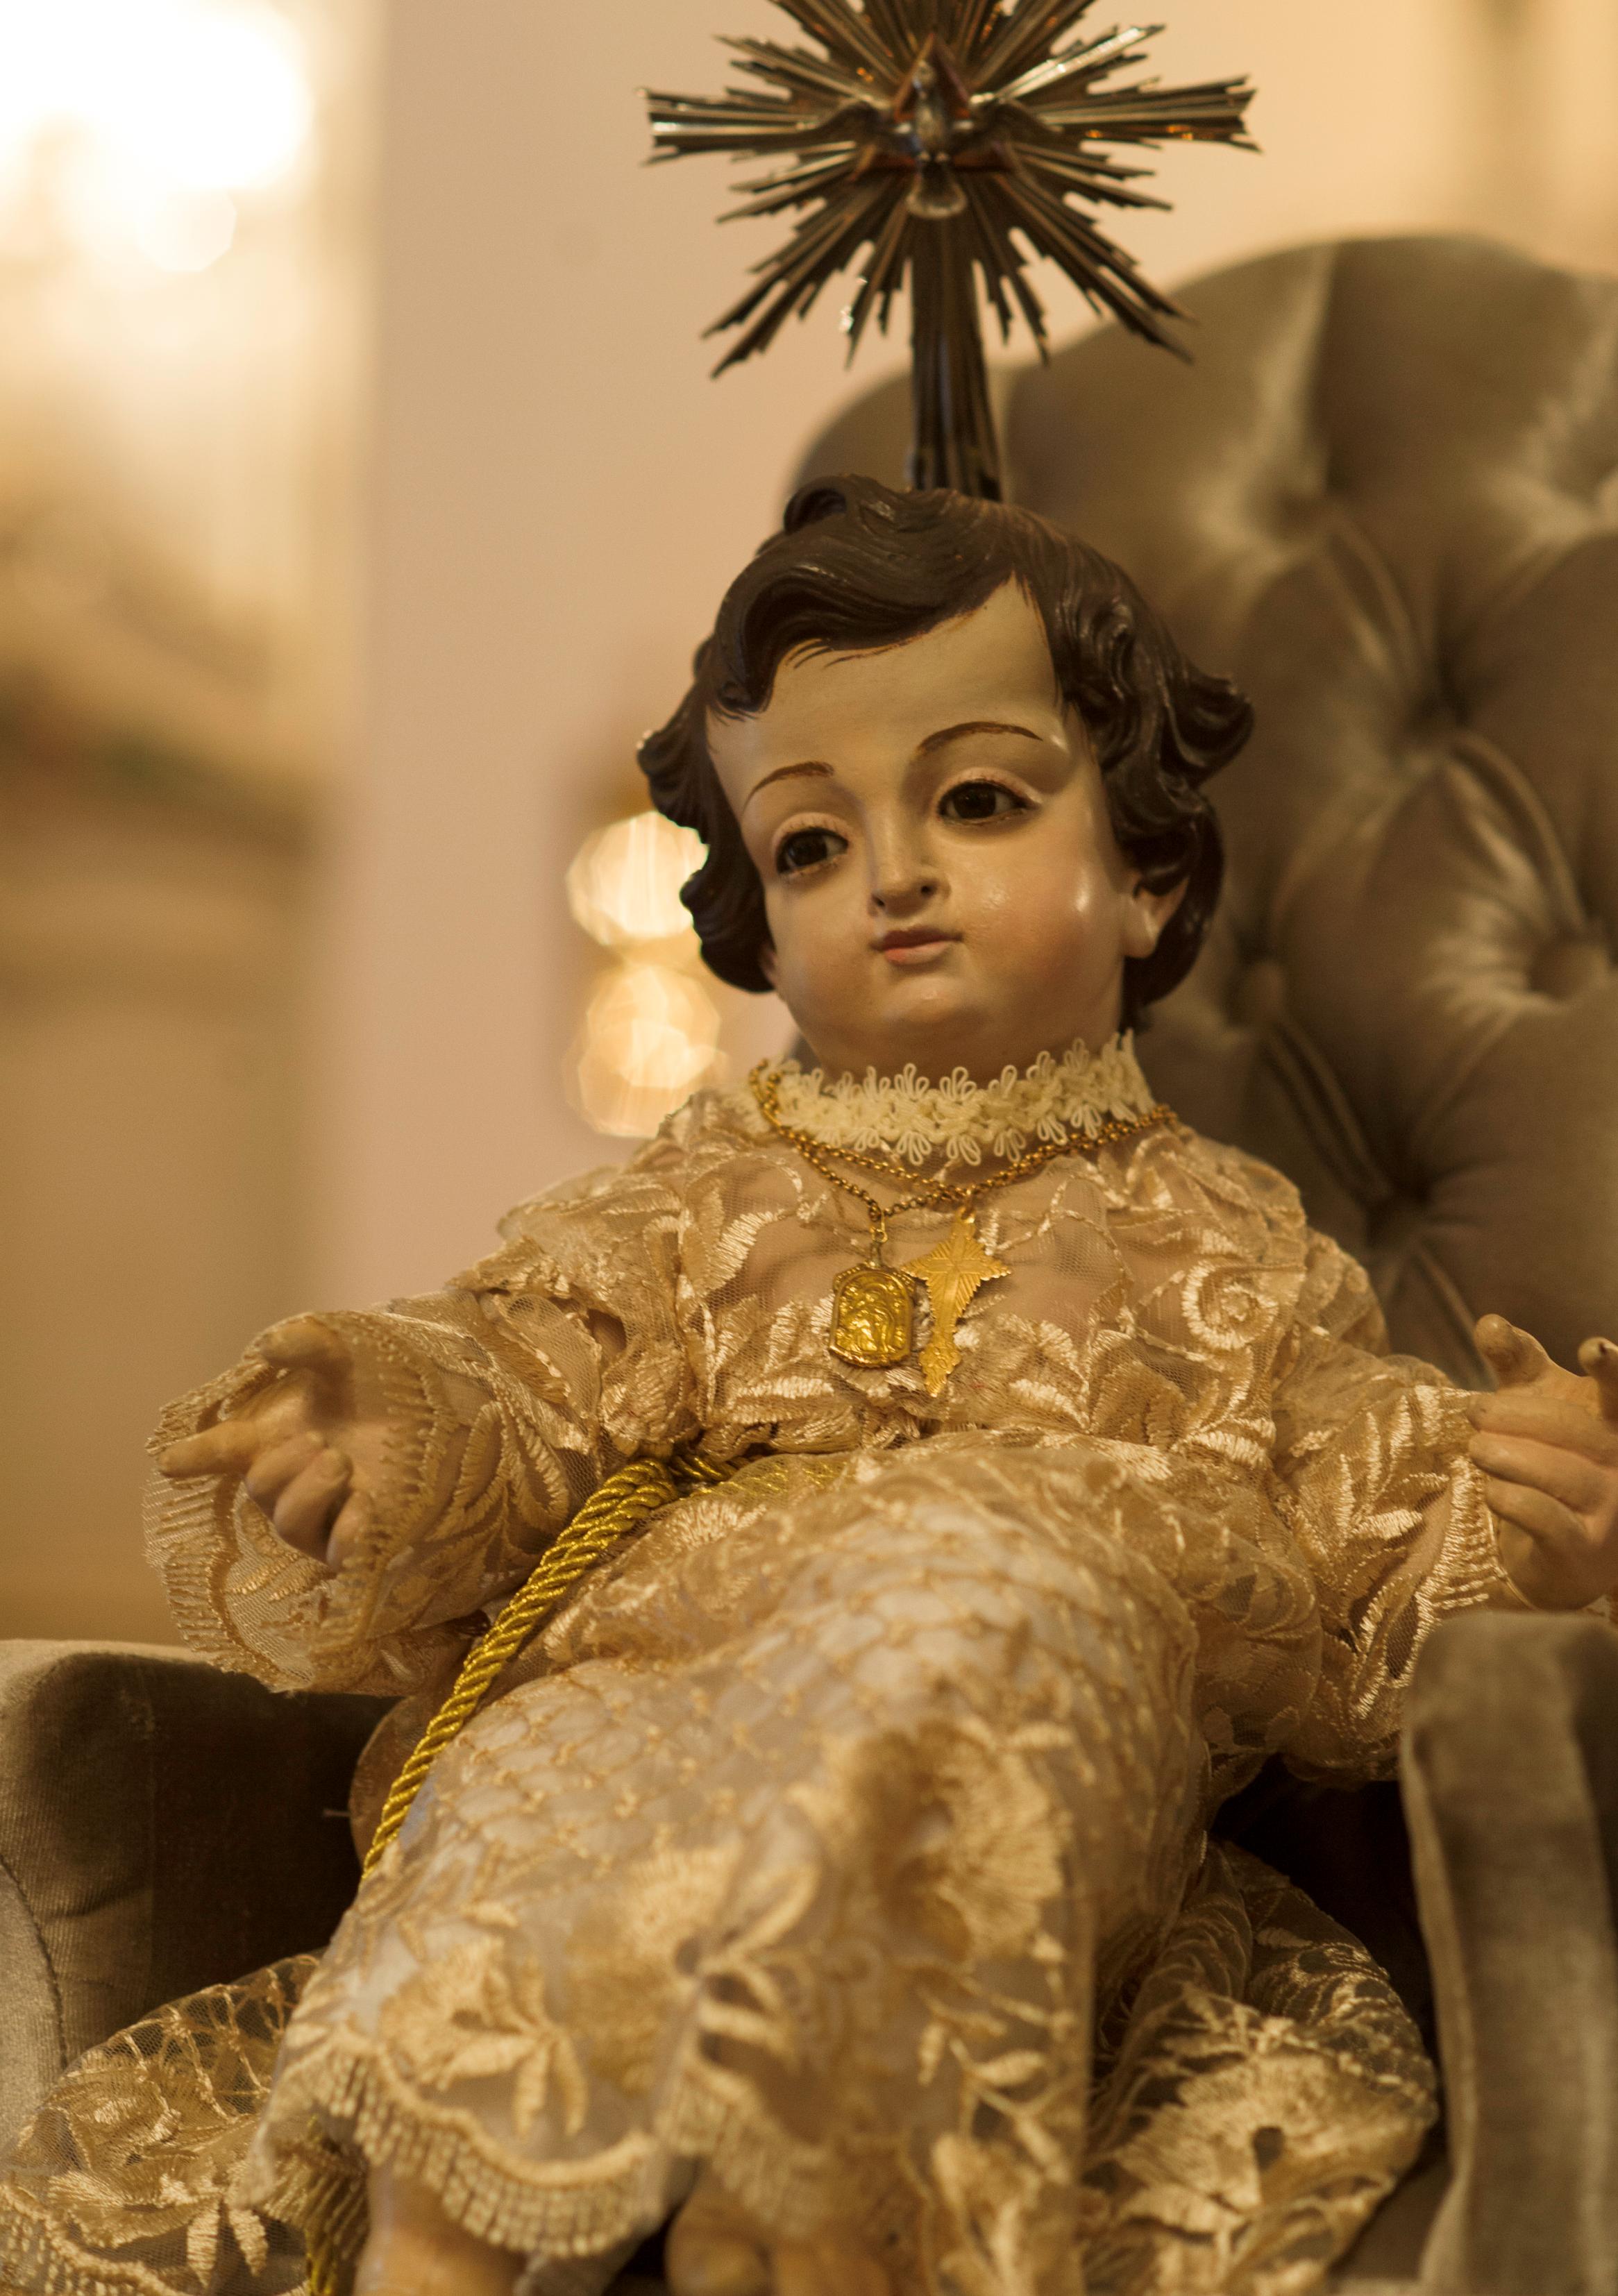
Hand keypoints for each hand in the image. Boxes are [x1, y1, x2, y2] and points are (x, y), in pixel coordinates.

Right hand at [155, 1316, 386, 1565]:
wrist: (454, 1418)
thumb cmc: (393, 1389)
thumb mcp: (353, 1357)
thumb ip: (312, 1344)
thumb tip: (268, 1346)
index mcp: (281, 1437)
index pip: (227, 1449)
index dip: (197, 1456)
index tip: (169, 1461)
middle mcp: (296, 1481)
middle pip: (257, 1488)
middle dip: (281, 1466)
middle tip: (322, 1443)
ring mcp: (327, 1516)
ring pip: (287, 1524)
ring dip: (308, 1491)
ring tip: (340, 1462)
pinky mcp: (362, 1543)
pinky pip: (338, 1555)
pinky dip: (347, 1532)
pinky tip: (364, 1506)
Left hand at [1469, 1314, 1617, 1608]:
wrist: (1553, 1553)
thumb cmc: (1548, 1459)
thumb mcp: (1531, 1400)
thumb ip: (1516, 1360)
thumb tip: (1491, 1322)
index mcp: (1615, 1420)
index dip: (1612, 1368)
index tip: (1592, 1349)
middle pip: (1574, 1428)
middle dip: (1516, 1415)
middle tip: (1474, 1410)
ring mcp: (1612, 1510)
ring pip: (1559, 1473)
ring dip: (1507, 1456)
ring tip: (1475, 1449)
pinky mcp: (1583, 1551)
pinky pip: (1543, 1516)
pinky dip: (1509, 1497)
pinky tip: (1491, 1490)